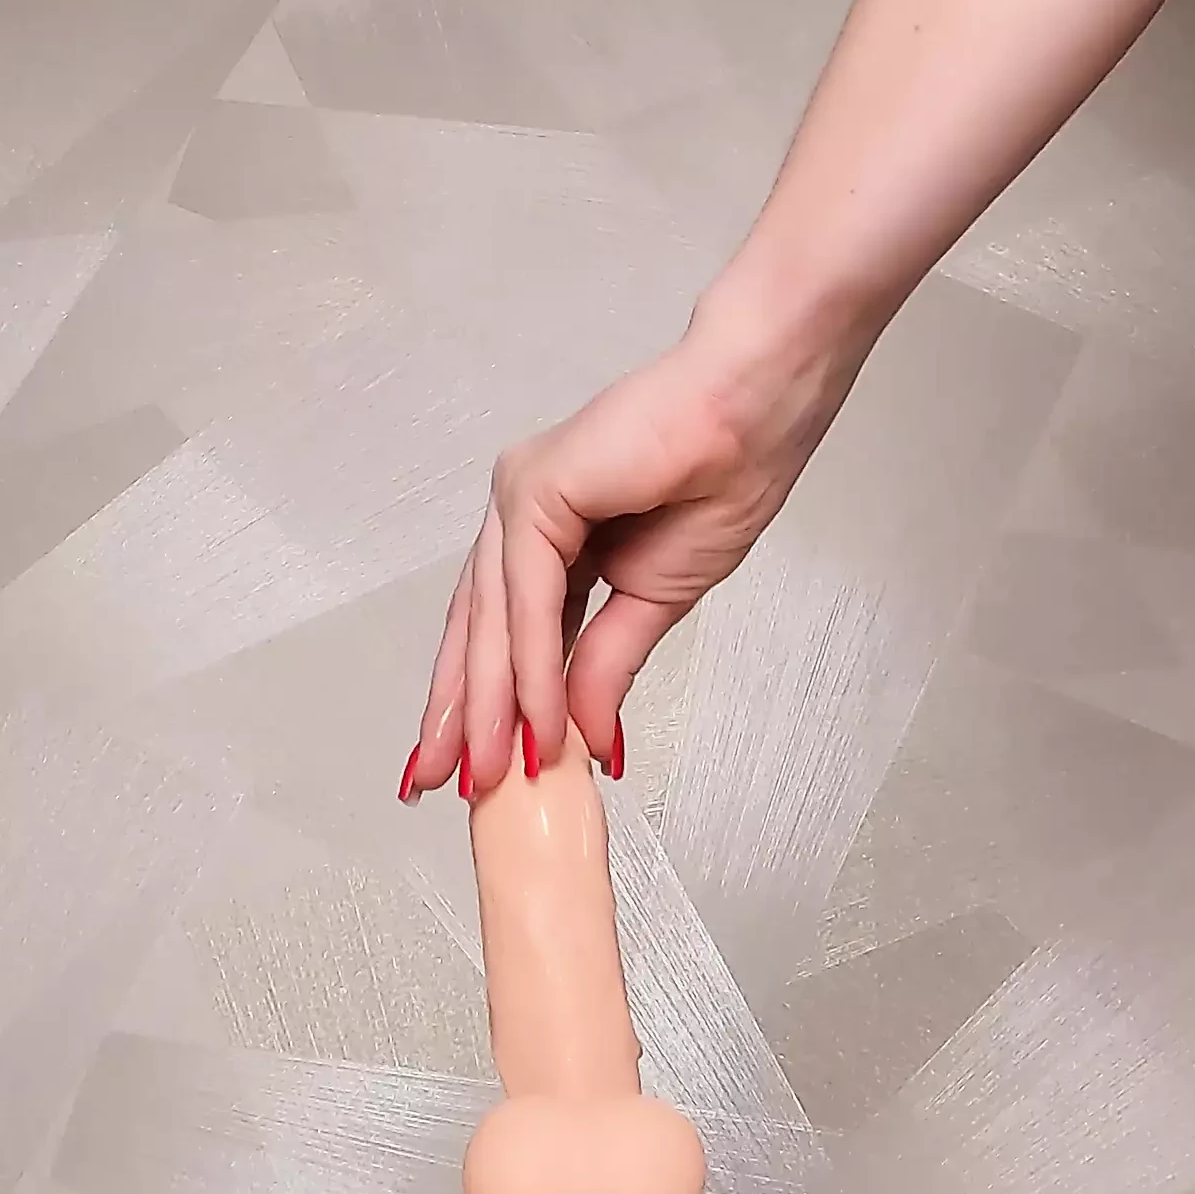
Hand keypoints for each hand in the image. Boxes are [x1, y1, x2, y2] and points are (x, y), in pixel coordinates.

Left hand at [402, 286, 864, 799]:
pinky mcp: (536, 489)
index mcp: (549, 532)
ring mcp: (521, 496)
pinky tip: (536, 720)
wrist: (758, 409)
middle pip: (476, 627)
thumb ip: (604, 665)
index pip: (499, 629)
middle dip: (457, 712)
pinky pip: (529, 598)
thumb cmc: (723, 473)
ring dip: (491, 704)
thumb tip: (579, 736)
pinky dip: (532, 666)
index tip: (463, 767)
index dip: (480, 701)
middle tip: (436, 784)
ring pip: (494, 619)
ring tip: (491, 773)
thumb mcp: (655, 600)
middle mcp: (522, 513)